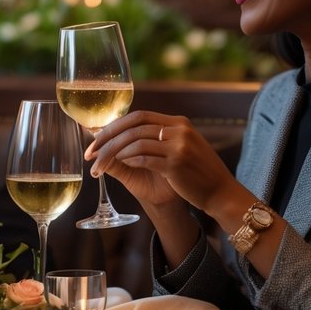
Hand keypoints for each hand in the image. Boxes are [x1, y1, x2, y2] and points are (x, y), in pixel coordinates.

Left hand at [85, 111, 235, 215]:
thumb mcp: (177, 151)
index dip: (114, 126)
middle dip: (107, 139)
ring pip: (135, 143)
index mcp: (177, 122)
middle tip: (90, 152)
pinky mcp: (177, 163)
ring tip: (99, 167)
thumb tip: (114, 141)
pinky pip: (144, 158)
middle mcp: (179, 129)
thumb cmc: (195, 174)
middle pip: (133, 126)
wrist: (220, 193)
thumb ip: (153, 142)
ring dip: (112, 155)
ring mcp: (179, 145)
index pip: (138, 116)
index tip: (96, 138)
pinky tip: (120, 167)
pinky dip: (128, 161)